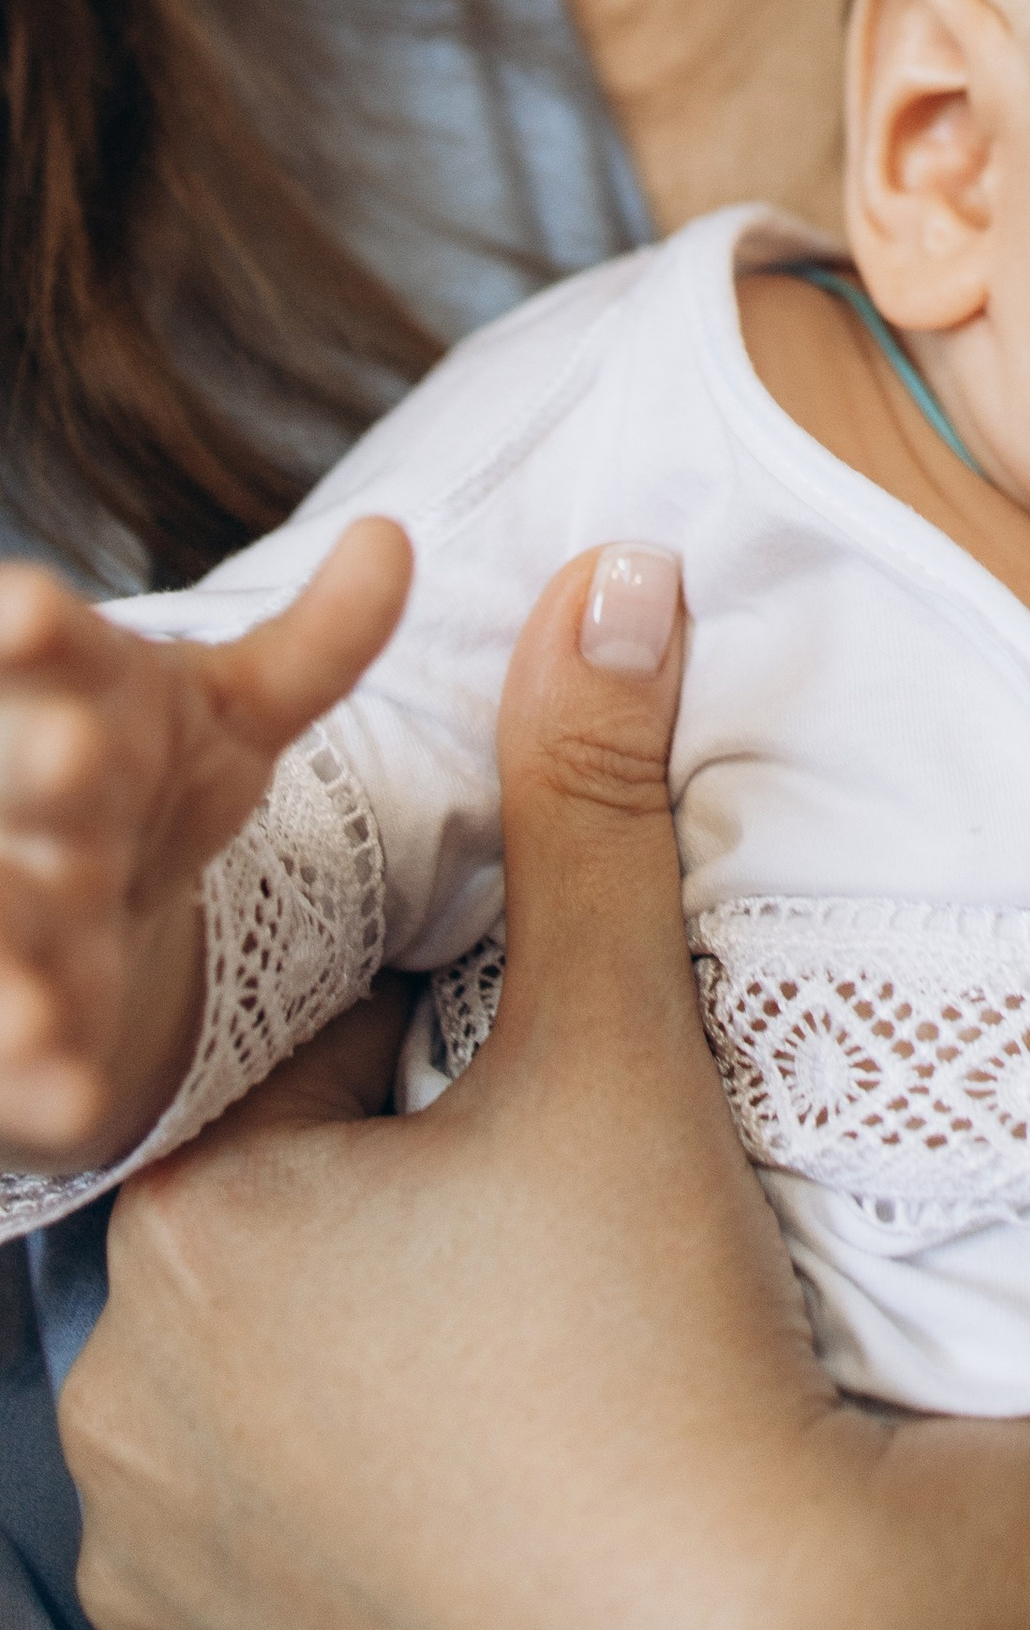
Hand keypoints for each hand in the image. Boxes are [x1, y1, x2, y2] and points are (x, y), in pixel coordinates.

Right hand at [0, 517, 408, 1170]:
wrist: (75, 911)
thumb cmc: (148, 782)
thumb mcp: (233, 712)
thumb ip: (316, 641)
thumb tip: (390, 538)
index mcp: (75, 698)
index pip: (50, 650)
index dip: (35, 630)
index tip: (32, 610)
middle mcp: (22, 795)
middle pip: (29, 780)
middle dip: (41, 768)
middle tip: (73, 759)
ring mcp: (5, 908)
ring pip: (4, 919)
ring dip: (18, 948)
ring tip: (44, 998)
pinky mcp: (2, 1030)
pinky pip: (6, 1059)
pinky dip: (27, 1075)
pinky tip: (64, 1090)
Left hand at [65, 540, 881, 1629]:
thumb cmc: (659, 1346)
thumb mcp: (615, 1037)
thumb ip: (589, 796)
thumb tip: (613, 575)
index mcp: (182, 1227)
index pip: (302, 1059)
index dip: (441, 1045)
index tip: (545, 1088)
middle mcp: (120, 1406)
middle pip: (282, 1206)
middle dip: (406, 1178)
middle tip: (565, 1216)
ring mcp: (165, 1556)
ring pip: (275, 1354)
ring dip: (382, 1320)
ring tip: (545, 1334)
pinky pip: (275, 1503)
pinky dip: (370, 1466)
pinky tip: (497, 1454)